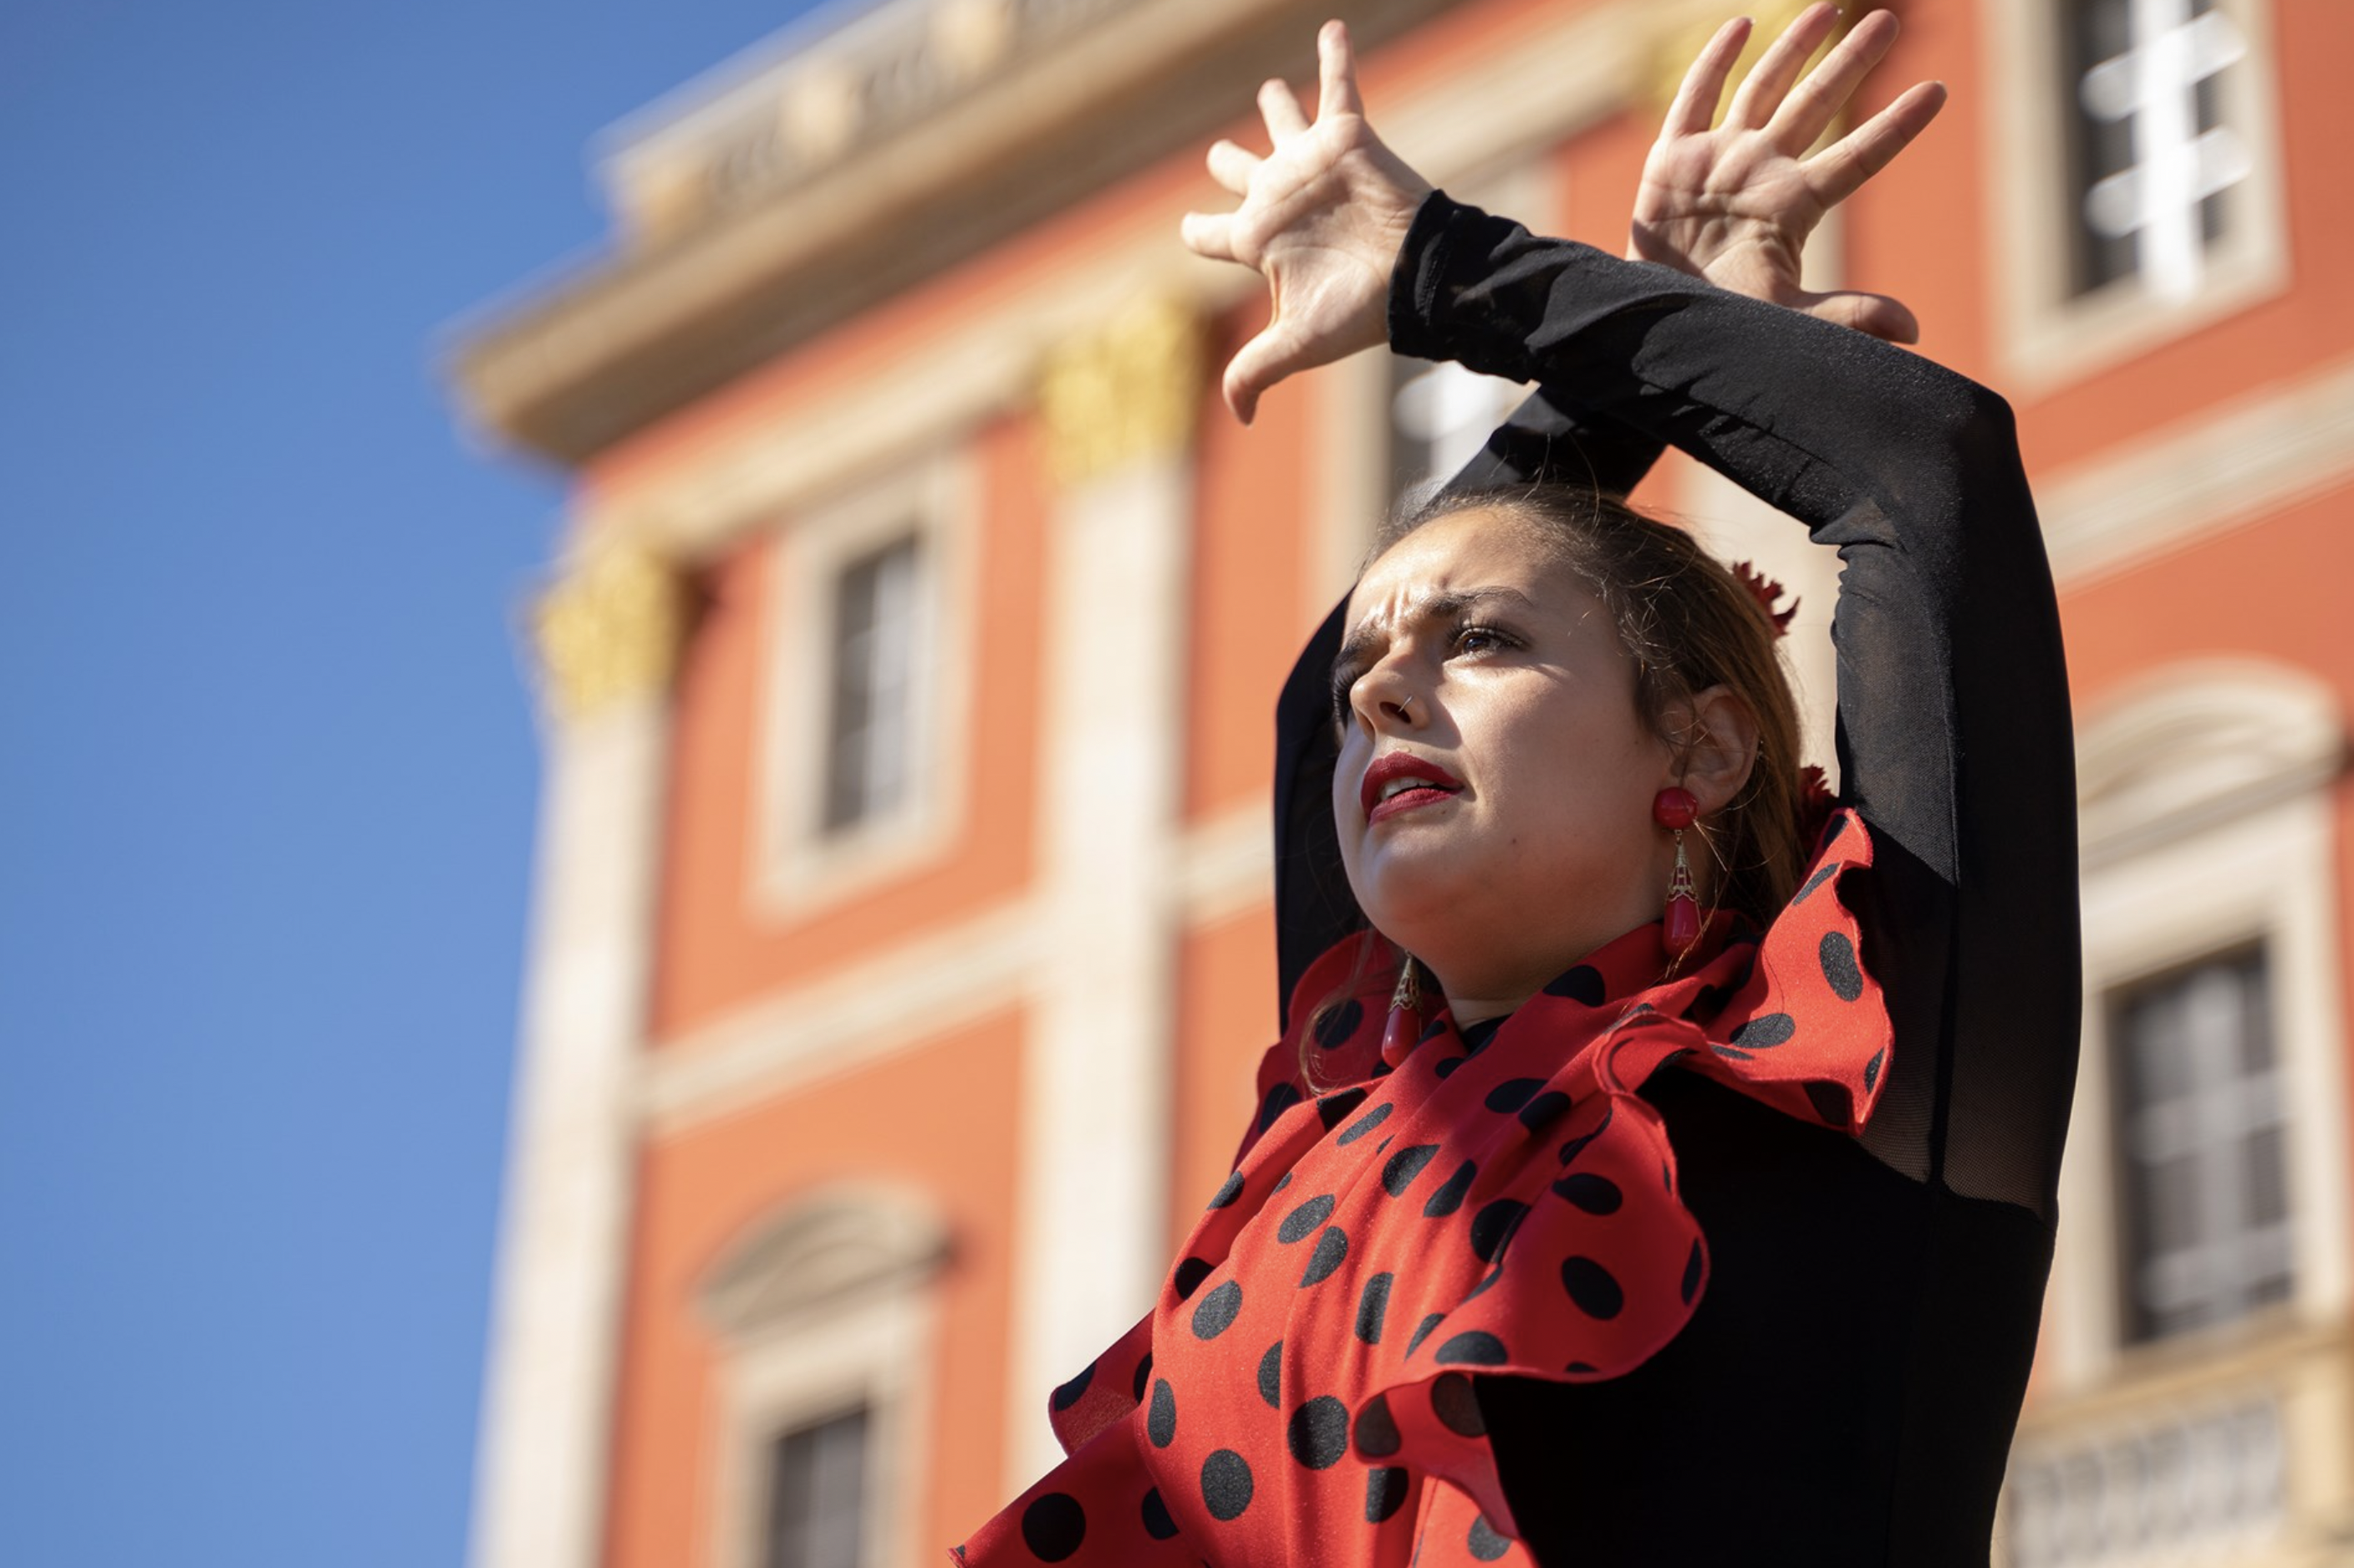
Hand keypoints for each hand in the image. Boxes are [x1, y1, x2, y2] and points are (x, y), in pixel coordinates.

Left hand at [1180, 20, 1432, 423]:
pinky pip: (1338, 87)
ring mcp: (1312, 166)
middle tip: (1221, 155)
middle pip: (1242, 173)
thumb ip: (1255, 372)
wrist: (1414, 276)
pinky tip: (1330, 28)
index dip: (1196, 231)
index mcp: (1259, 240)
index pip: (1210, 233)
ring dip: (1277, 106)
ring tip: (1268, 90)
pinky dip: (1334, 57)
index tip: (1190, 230)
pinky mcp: (1347, 139)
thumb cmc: (1357, 309)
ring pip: (1284, 124)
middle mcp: (1281, 198)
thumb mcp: (1296, 341)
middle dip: (1229, 163)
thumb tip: (1239, 419)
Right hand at [1629, 6, 1945, 341]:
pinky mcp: (1671, 160)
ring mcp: (1717, 161)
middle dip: (1850, 62)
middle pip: (1816, 104)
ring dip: (1795, 47)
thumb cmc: (1719, 324)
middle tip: (1889, 22)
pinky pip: (1696, 99)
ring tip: (1830, 8)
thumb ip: (1846, 315)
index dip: (1897, 125)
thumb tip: (1914, 330)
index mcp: (1793, 206)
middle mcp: (1760, 172)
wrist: (1650, 324)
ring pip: (1764, 89)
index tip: (1938, 92)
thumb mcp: (1786, 318)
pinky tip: (1742, 25)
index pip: (1858, 156)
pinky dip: (1715, 62)